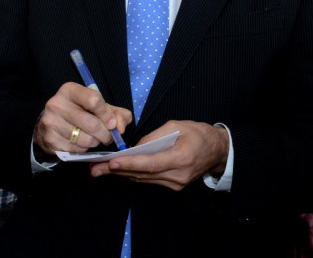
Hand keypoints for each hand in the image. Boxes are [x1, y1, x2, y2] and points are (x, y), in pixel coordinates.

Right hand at [33, 82, 131, 157]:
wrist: (51, 124)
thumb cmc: (79, 112)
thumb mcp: (98, 107)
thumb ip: (116, 113)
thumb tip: (120, 127)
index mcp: (70, 90)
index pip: (94, 100)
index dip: (107, 114)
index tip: (112, 123)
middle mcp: (57, 104)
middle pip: (92, 124)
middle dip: (105, 134)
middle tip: (108, 137)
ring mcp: (51, 122)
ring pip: (86, 140)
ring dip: (95, 142)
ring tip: (94, 139)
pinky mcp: (50, 139)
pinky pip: (77, 149)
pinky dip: (84, 149)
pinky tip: (81, 143)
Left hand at [89, 120, 228, 190]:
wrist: (217, 151)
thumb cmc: (199, 134)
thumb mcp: (177, 126)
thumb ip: (154, 137)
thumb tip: (135, 146)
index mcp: (181, 157)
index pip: (150, 163)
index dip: (130, 164)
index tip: (112, 162)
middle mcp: (177, 175)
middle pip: (142, 174)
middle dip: (117, 171)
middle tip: (95, 168)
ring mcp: (175, 184)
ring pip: (143, 179)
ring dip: (122, 174)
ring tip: (100, 170)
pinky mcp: (173, 186)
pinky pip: (149, 180)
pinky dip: (134, 174)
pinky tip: (119, 170)